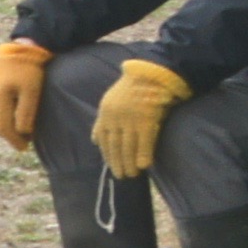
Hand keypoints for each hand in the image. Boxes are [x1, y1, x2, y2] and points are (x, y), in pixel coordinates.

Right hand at [0, 39, 50, 150]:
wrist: (19, 50)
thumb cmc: (29, 71)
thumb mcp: (32, 92)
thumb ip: (26, 113)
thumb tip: (22, 132)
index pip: (4, 127)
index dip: (14, 140)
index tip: (25, 148)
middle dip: (9, 137)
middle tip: (23, 143)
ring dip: (3, 129)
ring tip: (18, 133)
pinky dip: (0, 120)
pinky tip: (10, 120)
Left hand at [92, 58, 193, 179]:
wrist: (152, 72)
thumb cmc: (133, 86)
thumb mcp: (110, 100)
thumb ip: (103, 120)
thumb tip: (94, 140)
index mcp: (106, 112)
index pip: (103, 139)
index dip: (106, 154)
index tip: (110, 166)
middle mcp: (116, 117)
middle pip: (115, 145)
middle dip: (117, 162)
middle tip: (121, 176)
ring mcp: (131, 118)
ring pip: (128, 146)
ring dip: (129, 163)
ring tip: (131, 174)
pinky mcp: (147, 118)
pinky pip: (144, 140)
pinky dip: (143, 154)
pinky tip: (144, 166)